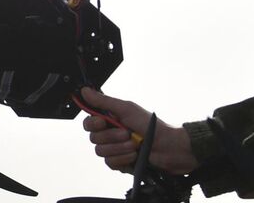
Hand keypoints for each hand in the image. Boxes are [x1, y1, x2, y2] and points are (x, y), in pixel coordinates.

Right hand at [78, 87, 198, 174]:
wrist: (168, 148)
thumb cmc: (152, 126)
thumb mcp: (127, 109)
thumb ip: (104, 101)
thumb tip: (85, 91)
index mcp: (110, 120)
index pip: (88, 123)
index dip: (93, 123)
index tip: (103, 122)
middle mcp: (110, 134)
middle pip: (94, 139)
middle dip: (112, 137)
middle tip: (127, 133)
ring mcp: (115, 149)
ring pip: (101, 152)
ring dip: (119, 148)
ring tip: (134, 145)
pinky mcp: (120, 163)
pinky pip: (110, 163)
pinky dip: (123, 159)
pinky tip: (134, 156)